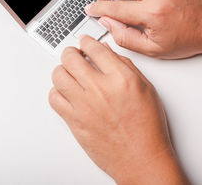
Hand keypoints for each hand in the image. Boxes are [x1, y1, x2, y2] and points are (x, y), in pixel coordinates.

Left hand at [49, 35, 187, 183]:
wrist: (140, 158)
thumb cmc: (147, 128)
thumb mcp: (145, 89)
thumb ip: (125, 66)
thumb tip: (107, 53)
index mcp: (121, 79)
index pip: (94, 48)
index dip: (87, 41)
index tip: (85, 42)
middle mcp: (100, 90)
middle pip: (71, 58)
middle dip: (71, 52)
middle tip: (74, 54)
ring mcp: (84, 106)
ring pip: (58, 76)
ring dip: (62, 70)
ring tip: (68, 72)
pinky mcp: (74, 121)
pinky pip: (54, 98)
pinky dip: (57, 91)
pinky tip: (66, 92)